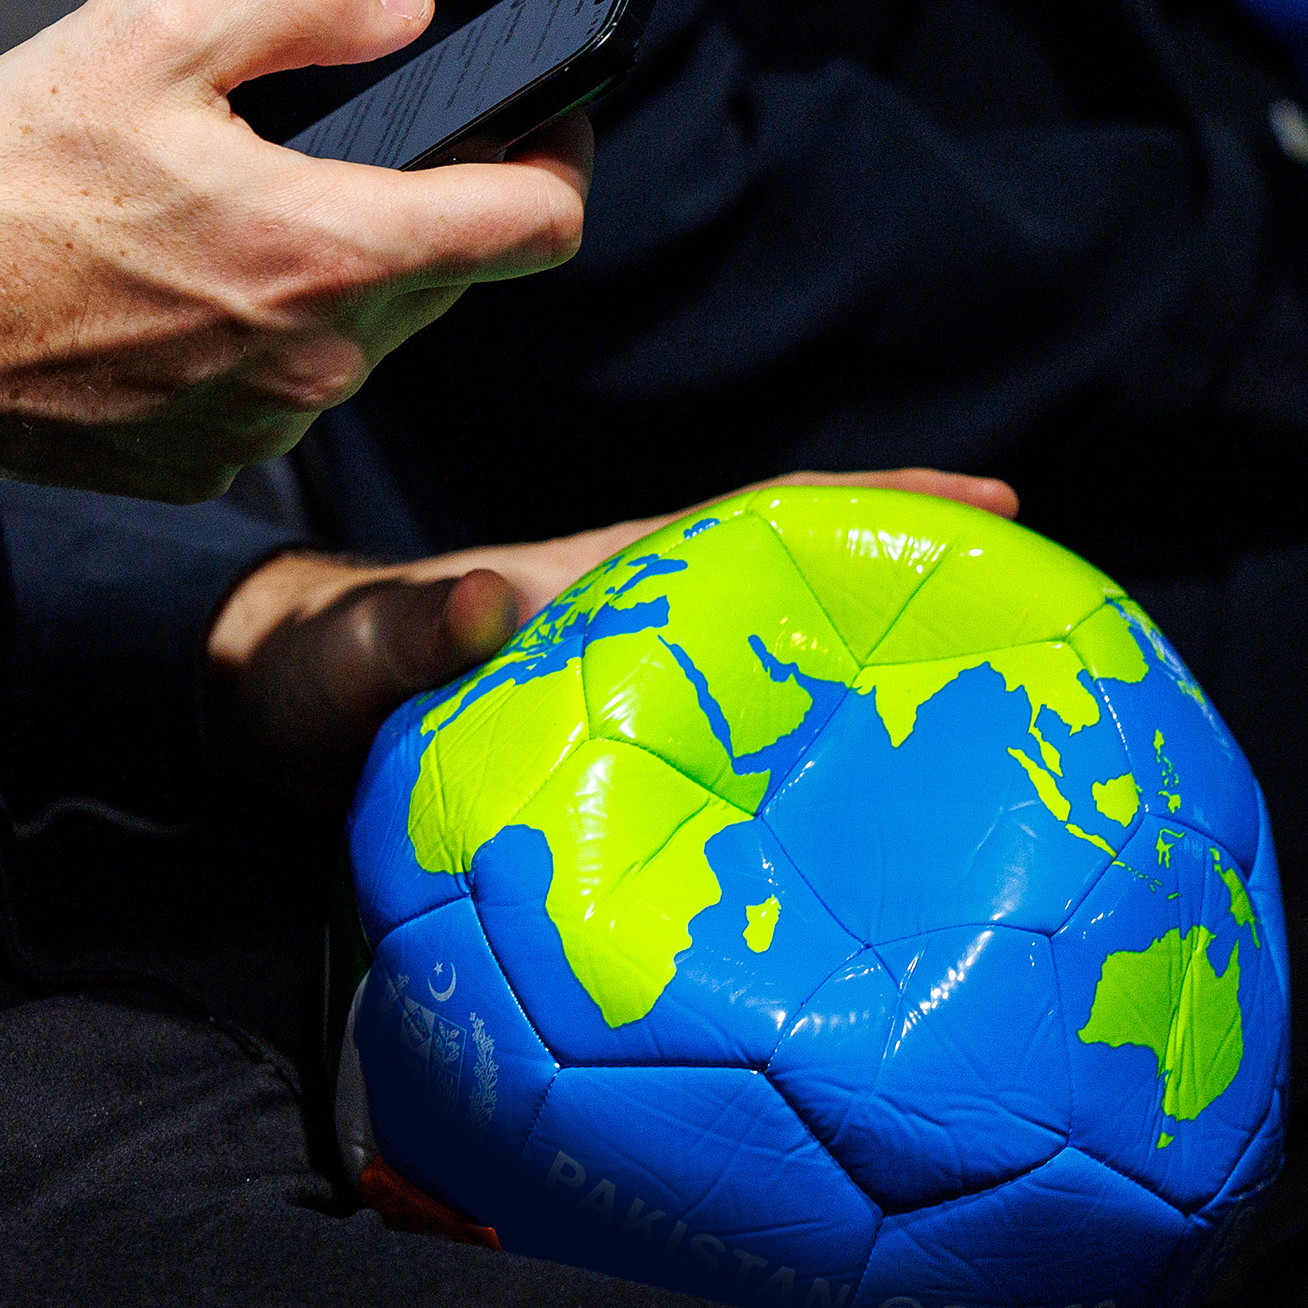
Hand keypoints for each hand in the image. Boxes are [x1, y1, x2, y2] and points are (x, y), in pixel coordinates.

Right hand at [0, 0, 590, 502]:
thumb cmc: (1, 187)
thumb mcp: (147, 28)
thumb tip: (405, 11)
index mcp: (328, 249)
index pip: (534, 226)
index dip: (562, 165)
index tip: (552, 129)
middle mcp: (320, 360)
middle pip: (447, 276)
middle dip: (424, 206)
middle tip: (347, 148)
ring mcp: (271, 426)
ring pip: (365, 336)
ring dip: (334, 271)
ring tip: (228, 214)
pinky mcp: (216, 464)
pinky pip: (286, 392)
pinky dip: (262, 337)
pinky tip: (179, 292)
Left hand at [208, 469, 1020, 801]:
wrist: (267, 726)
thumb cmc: (313, 675)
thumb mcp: (361, 650)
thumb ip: (418, 630)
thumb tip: (494, 602)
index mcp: (603, 578)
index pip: (757, 518)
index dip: (872, 498)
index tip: (991, 497)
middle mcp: (635, 624)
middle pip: (798, 586)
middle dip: (910, 580)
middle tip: (1039, 616)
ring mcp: (628, 692)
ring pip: (772, 668)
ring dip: (864, 670)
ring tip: (985, 708)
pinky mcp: (608, 758)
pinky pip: (724, 747)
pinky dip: (794, 756)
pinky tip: (850, 810)